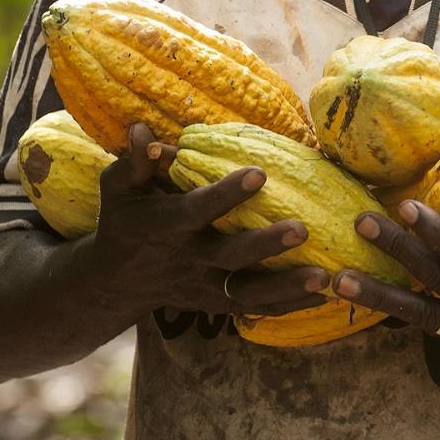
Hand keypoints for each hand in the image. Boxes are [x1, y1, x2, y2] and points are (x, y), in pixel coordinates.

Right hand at [81, 123, 329, 319]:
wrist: (114, 283)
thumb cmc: (123, 221)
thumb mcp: (118, 190)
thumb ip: (134, 163)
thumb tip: (144, 131)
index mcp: (166, 226)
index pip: (198, 209)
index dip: (226, 194)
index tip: (260, 172)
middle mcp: (189, 259)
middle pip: (231, 256)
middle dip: (266, 245)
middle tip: (302, 230)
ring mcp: (205, 287)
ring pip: (249, 292)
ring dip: (288, 286)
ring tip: (326, 276)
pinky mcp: (217, 304)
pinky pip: (256, 308)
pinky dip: (290, 305)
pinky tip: (325, 296)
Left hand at [332, 159, 439, 401]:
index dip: (437, 234)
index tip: (406, 206)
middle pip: (435, 282)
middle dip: (395, 251)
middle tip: (360, 223)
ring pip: (422, 314)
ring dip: (379, 296)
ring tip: (337, 282)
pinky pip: (434, 327)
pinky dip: (402, 312)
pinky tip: (370, 299)